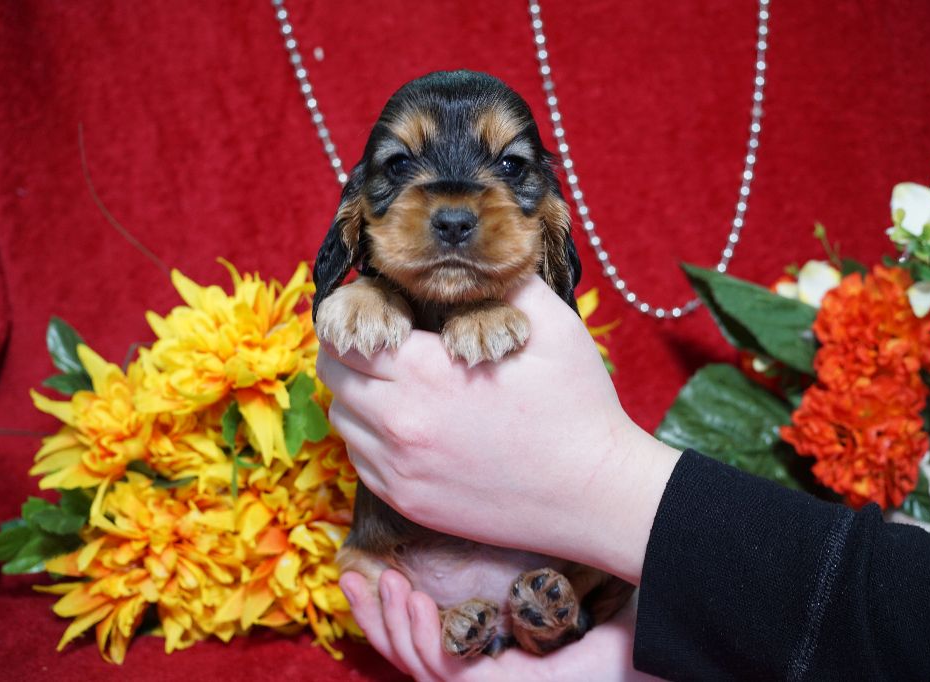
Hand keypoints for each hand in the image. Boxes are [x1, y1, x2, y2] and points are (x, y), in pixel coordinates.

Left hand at [317, 276, 680, 582]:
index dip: (355, 316)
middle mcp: (399, 424)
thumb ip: (505, 283)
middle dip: (351, 352)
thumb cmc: (577, 409)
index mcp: (424, 374)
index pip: (344, 335)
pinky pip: (362, 462)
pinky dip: (373, 439)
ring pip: (344, 421)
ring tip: (400, 386)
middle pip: (334, 376)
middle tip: (386, 344)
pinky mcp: (409, 503)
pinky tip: (411, 427)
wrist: (595, 495)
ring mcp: (400, 470)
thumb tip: (478, 259)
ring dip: (360, 396)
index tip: (380, 312)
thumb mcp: (552, 327)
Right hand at [340, 569, 658, 681]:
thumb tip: (463, 507)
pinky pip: (445, 672)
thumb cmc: (600, 602)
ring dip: (393, 624)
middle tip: (349, 577)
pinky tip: (418, 602)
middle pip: (406, 653)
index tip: (362, 571)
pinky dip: (424, 639)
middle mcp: (481, 668)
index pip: (419, 636)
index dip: (383, 609)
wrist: (644, 627)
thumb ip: (500, 559)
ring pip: (417, 665)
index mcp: (485, 647)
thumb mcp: (535, 575)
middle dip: (373, 617)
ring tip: (390, 582)